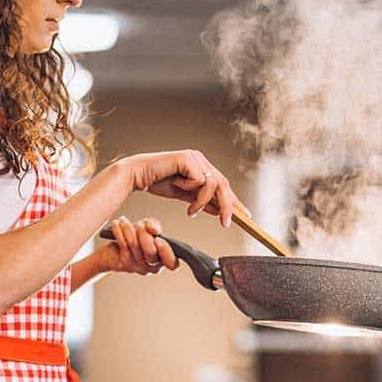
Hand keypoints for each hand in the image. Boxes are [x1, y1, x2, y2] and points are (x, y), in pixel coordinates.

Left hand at [98, 217, 177, 274]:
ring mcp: (137, 267)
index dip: (166, 252)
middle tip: (139, 224)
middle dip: (144, 234)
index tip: (158, 239)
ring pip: (135, 245)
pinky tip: (116, 224)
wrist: (111, 252)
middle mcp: (152, 267)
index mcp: (163, 260)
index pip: (172, 263)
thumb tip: (153, 229)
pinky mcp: (124, 263)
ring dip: (129, 229)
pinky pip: (123, 244)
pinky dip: (119, 231)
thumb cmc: (134, 239)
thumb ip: (154, 226)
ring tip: (124, 220)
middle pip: (151, 252)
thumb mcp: (148, 229)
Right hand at [119, 150, 248, 227]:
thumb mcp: (184, 196)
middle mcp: (200, 159)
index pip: (223, 185)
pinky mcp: (187, 158)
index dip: (233, 201)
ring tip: (190, 210)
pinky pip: (199, 180)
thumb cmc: (157, 182)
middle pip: (223, 184)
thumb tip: (218, 210)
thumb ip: (201, 201)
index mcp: (201, 166)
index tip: (244, 216)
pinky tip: (177, 187)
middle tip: (225, 224)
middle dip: (226, 206)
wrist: (137, 175)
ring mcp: (194, 157)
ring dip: (203, 202)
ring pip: (213, 184)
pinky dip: (190, 190)